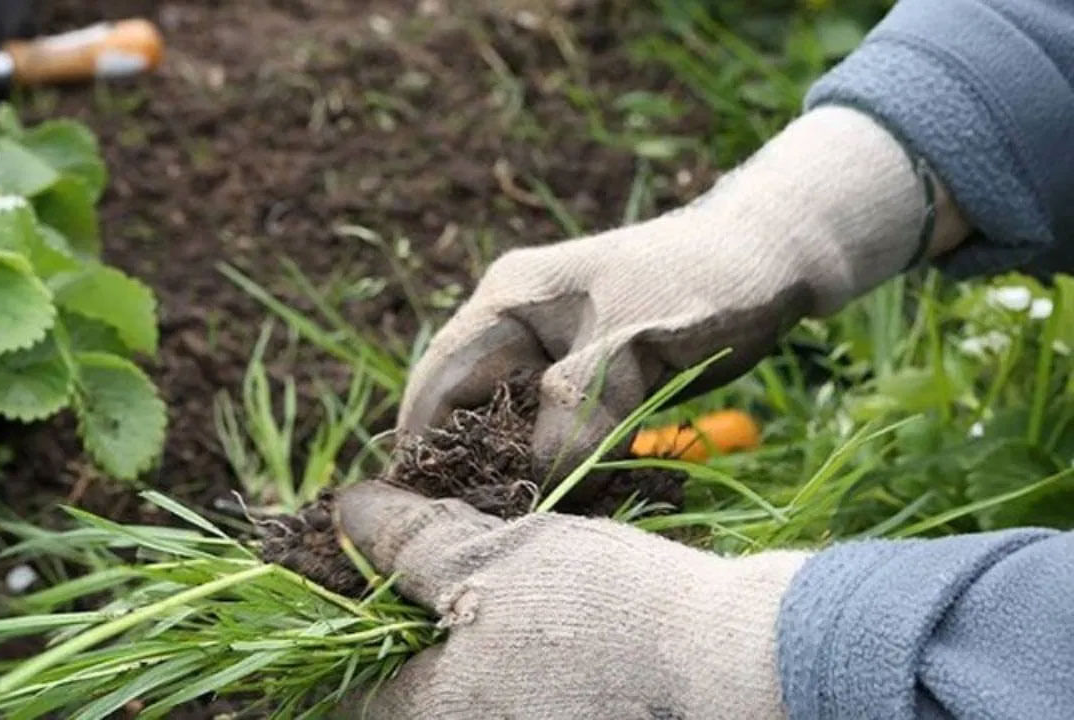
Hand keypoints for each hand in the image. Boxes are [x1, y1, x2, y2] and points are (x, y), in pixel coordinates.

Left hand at [336, 481, 809, 719]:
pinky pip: (506, 688)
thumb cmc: (603, 612)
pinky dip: (498, 645)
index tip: (339, 586)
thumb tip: (347, 511)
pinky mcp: (573, 718)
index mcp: (430, 718)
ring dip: (449, 629)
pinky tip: (526, 596)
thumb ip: (409, 544)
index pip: (337, 696)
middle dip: (392, 625)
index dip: (324, 637)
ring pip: (457, 685)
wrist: (736, 661)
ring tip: (473, 566)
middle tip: (408, 560)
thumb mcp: (492, 560)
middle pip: (398, 688)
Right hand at [401, 106, 955, 475]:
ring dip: (523, 474)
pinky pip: (554, 434)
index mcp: (508, 301)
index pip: (438, 381)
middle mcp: (515, 328)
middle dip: (477, 470)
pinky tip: (581, 500)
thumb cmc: (706, 282)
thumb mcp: (638, 344)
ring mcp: (548, 355)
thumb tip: (533, 482)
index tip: (428, 512)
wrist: (771, 257)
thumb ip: (580, 407)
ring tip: (538, 520)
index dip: (426, 448)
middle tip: (493, 529)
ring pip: (513, 431)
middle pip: (468, 413)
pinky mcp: (584, 381)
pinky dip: (562, 467)